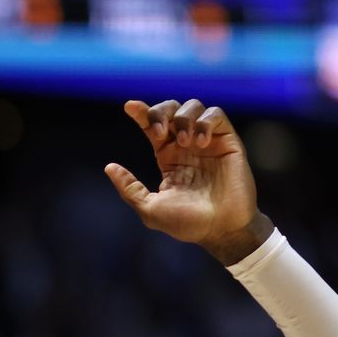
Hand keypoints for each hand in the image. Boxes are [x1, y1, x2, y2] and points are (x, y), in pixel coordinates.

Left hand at [103, 99, 272, 264]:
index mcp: (168, 157)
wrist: (221, 230)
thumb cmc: (188, 223)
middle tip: (158, 131)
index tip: (129, 106)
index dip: (141, 113)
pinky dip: (205, 121)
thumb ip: (129, 188)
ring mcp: (208, 142)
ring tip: (184, 141)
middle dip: (160, 111)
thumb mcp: (150, 209)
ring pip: (193, 107)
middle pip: (171, 110)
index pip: (152, 127)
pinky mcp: (228, 142)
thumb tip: (109, 167)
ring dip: (183, 118)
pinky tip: (200, 143)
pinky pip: (216, 115)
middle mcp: (187, 145)